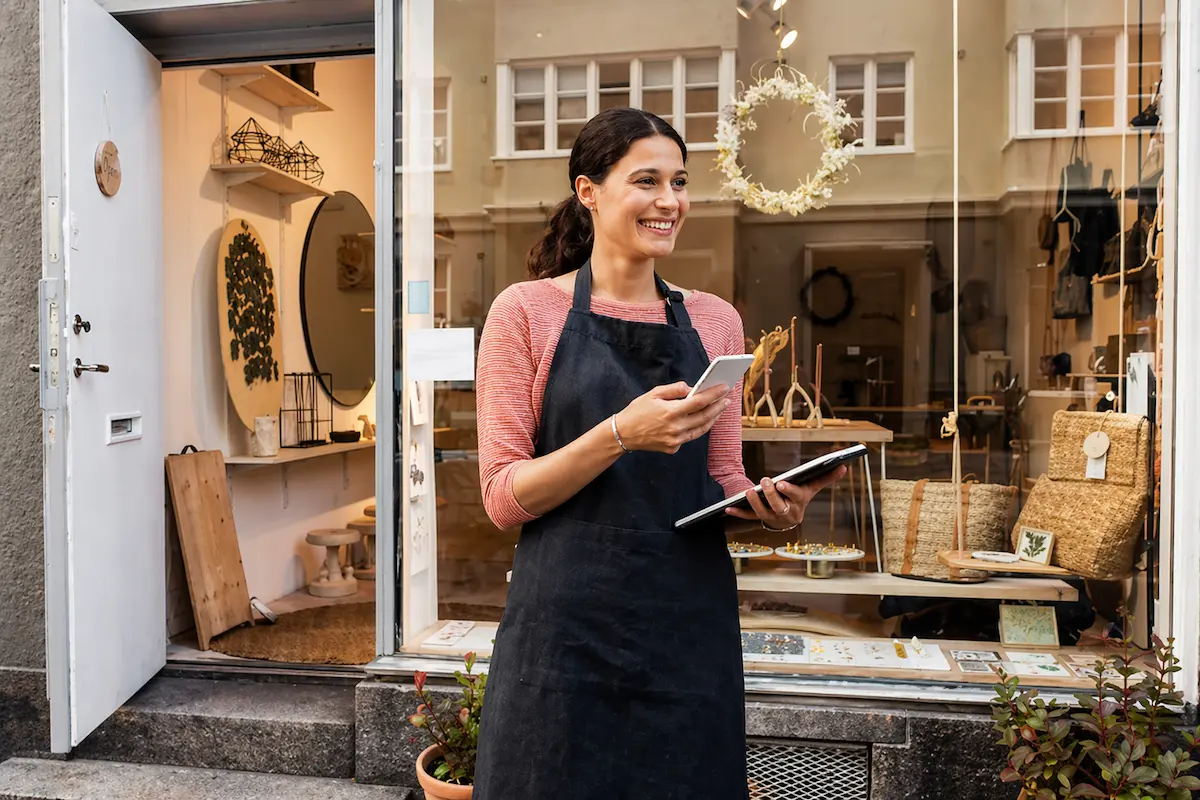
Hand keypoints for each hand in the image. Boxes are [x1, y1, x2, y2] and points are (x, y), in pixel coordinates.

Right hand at [612, 381, 730, 453]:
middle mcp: (675, 428)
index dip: (714, 394)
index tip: (724, 388)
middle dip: (718, 407)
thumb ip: (674, 389)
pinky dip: (697, 428)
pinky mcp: (673, 448)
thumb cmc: (637, 411)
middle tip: (726, 399)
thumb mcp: (653, 393)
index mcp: (670, 412)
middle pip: (705, 416)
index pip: (699, 401)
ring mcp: (675, 440)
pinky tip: (702, 421)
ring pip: (701, 429)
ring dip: (712, 419)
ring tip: (718, 410)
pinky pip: (689, 437)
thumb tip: (691, 388)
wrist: (623, 434)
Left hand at [725, 465, 847, 529]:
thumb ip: (825, 478)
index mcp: (798, 504)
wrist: (788, 519)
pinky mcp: (759, 520)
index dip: (789, 491)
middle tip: (765, 481)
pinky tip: (728, 508)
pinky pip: (748, 518)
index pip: (795, 497)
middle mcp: (785, 514)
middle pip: (778, 506)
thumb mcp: (811, 489)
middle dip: (770, 495)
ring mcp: (772, 518)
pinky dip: (738, 514)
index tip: (782, 483)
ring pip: (762, 513)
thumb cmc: (799, 498)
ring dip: (754, 503)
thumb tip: (844, 466)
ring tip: (749, 491)